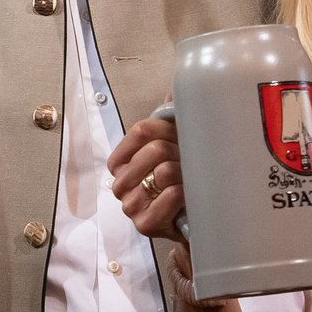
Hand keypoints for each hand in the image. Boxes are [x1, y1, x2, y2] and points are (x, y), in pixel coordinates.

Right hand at [107, 113, 185, 242]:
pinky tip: (187, 196)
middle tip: (190, 163)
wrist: (191, 221)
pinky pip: (169, 196)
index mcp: (120, 161)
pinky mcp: (144, 224)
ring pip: (163, 172)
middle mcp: (120, 183)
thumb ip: (168, 118)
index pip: (141, 130)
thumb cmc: (180, 181)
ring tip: (190, 180)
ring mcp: (130, 205)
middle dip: (180, 153)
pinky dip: (183, 193)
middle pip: (155, 149)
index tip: (179, 138)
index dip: (168, 129)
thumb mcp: (173, 147)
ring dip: (185, 174)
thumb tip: (176, 87)